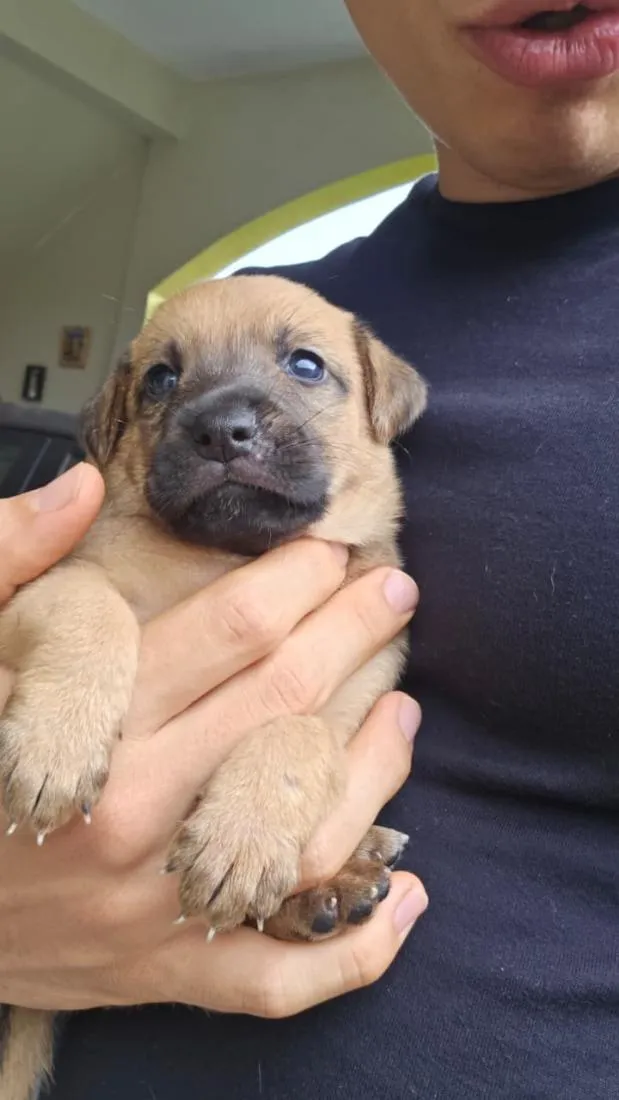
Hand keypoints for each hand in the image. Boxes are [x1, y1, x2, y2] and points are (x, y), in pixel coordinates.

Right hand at [0, 464, 426, 1018]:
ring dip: (375, 766)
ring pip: (306, 832)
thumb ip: (4, 557)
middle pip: (283, 710)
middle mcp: (132, 813)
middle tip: (395, 593)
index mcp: (87, 725)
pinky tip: (407, 896)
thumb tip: (83, 488)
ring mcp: (155, 904)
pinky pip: (278, 977)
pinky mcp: (162, 969)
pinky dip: (355, 948)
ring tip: (405, 709)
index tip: (330, 552)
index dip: (297, 581)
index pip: (232, 634)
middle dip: (353, 636)